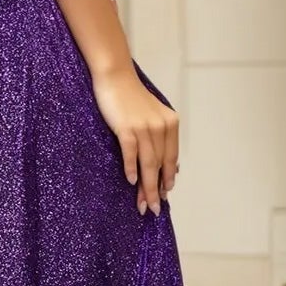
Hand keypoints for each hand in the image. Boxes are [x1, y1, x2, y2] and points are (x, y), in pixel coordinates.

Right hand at [90, 63, 179, 214]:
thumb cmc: (131, 98)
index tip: (165, 196)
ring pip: (148, 164)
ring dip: (146, 187)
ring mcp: (144, 127)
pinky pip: (131, 153)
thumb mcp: (152, 116)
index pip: (171, 158)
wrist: (115, 76)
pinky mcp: (127, 127)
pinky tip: (131, 181)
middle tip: (155, 209)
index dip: (168, 179)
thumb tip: (169, 167)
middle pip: (160, 165)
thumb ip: (160, 137)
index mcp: (170, 124)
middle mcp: (161, 126)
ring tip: (143, 205)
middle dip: (157, 190)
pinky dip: (131, 168)